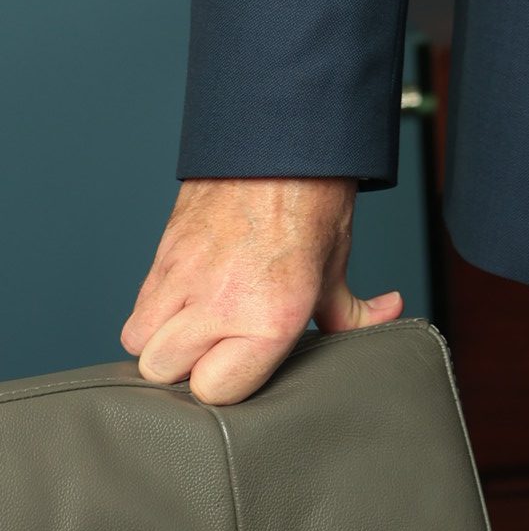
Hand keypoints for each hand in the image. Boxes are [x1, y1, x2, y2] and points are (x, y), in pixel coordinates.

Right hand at [120, 176, 405, 405]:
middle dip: (188, 366)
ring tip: (196, 326)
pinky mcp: (163, 252)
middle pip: (165, 371)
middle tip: (217, 346)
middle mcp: (220, 301)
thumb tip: (387, 317)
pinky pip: (138, 304)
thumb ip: (350, 310)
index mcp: (270, 315)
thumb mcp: (336, 263)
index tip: (243, 365)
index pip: (215, 391)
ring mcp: (184, 276)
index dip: (228, 383)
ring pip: (141, 342)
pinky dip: (154, 310)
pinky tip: (185, 298)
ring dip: (164, 340)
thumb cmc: (314, 200)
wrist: (283, 139)